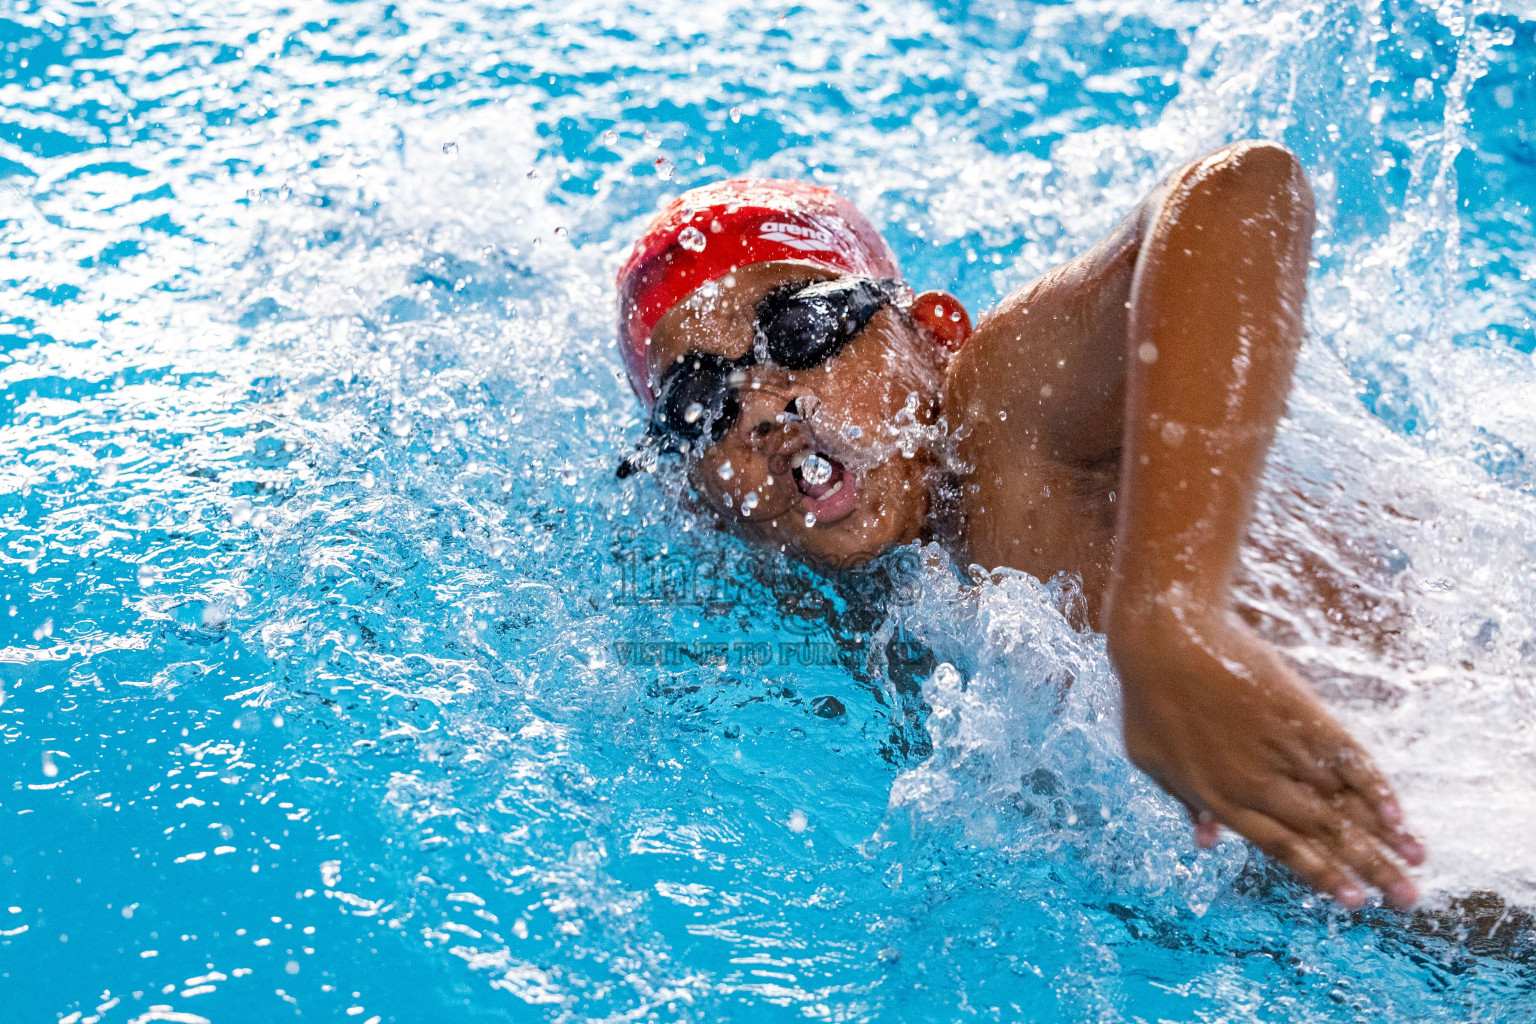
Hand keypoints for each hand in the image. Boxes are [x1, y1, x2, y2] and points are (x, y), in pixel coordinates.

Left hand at [1107, 599, 1425, 909]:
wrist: (1165, 638)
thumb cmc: (1148, 698)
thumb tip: (1207, 843)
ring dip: (1384, 835)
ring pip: (1342, 801)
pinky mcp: (1300, 714)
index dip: (1321, 875)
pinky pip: (1346, 758)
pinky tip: (1398, 811)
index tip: (1355, 903)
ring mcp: (1281, 748)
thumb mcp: (1152, 760)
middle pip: (1324, 834)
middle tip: (1407, 898)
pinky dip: (1375, 786)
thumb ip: (1186, 803)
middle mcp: (1257, 783)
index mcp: (1219, 798)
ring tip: (1418, 862)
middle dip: (1369, 869)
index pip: (1281, 848)